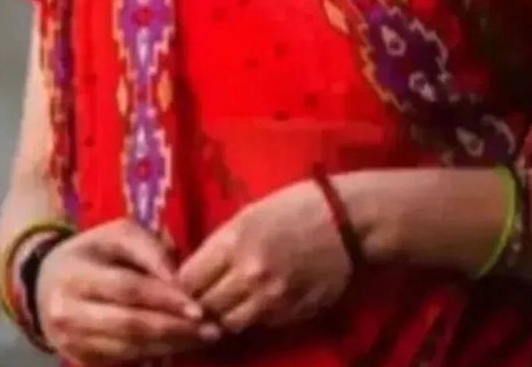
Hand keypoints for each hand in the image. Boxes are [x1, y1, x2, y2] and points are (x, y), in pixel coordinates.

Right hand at [36, 219, 221, 364]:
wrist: (45, 281)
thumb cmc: (93, 252)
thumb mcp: (117, 234)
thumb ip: (150, 249)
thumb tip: (179, 278)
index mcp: (75, 275)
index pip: (127, 289)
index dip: (165, 299)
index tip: (200, 308)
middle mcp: (67, 312)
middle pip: (129, 325)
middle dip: (174, 329)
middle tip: (211, 330)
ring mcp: (70, 340)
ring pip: (128, 348)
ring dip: (170, 345)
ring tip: (202, 338)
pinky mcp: (78, 358)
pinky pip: (121, 360)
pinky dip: (154, 354)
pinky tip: (179, 345)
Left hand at [178, 180, 352, 333]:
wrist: (349, 221)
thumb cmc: (298, 206)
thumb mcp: (249, 213)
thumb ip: (220, 244)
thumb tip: (193, 271)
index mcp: (234, 241)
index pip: (186, 279)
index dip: (181, 283)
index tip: (185, 281)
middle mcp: (248, 273)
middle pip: (203, 305)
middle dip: (199, 302)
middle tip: (202, 296)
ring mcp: (271, 297)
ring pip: (228, 322)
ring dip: (223, 315)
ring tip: (228, 303)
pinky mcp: (291, 313)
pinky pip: (257, 325)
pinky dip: (251, 318)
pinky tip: (256, 303)